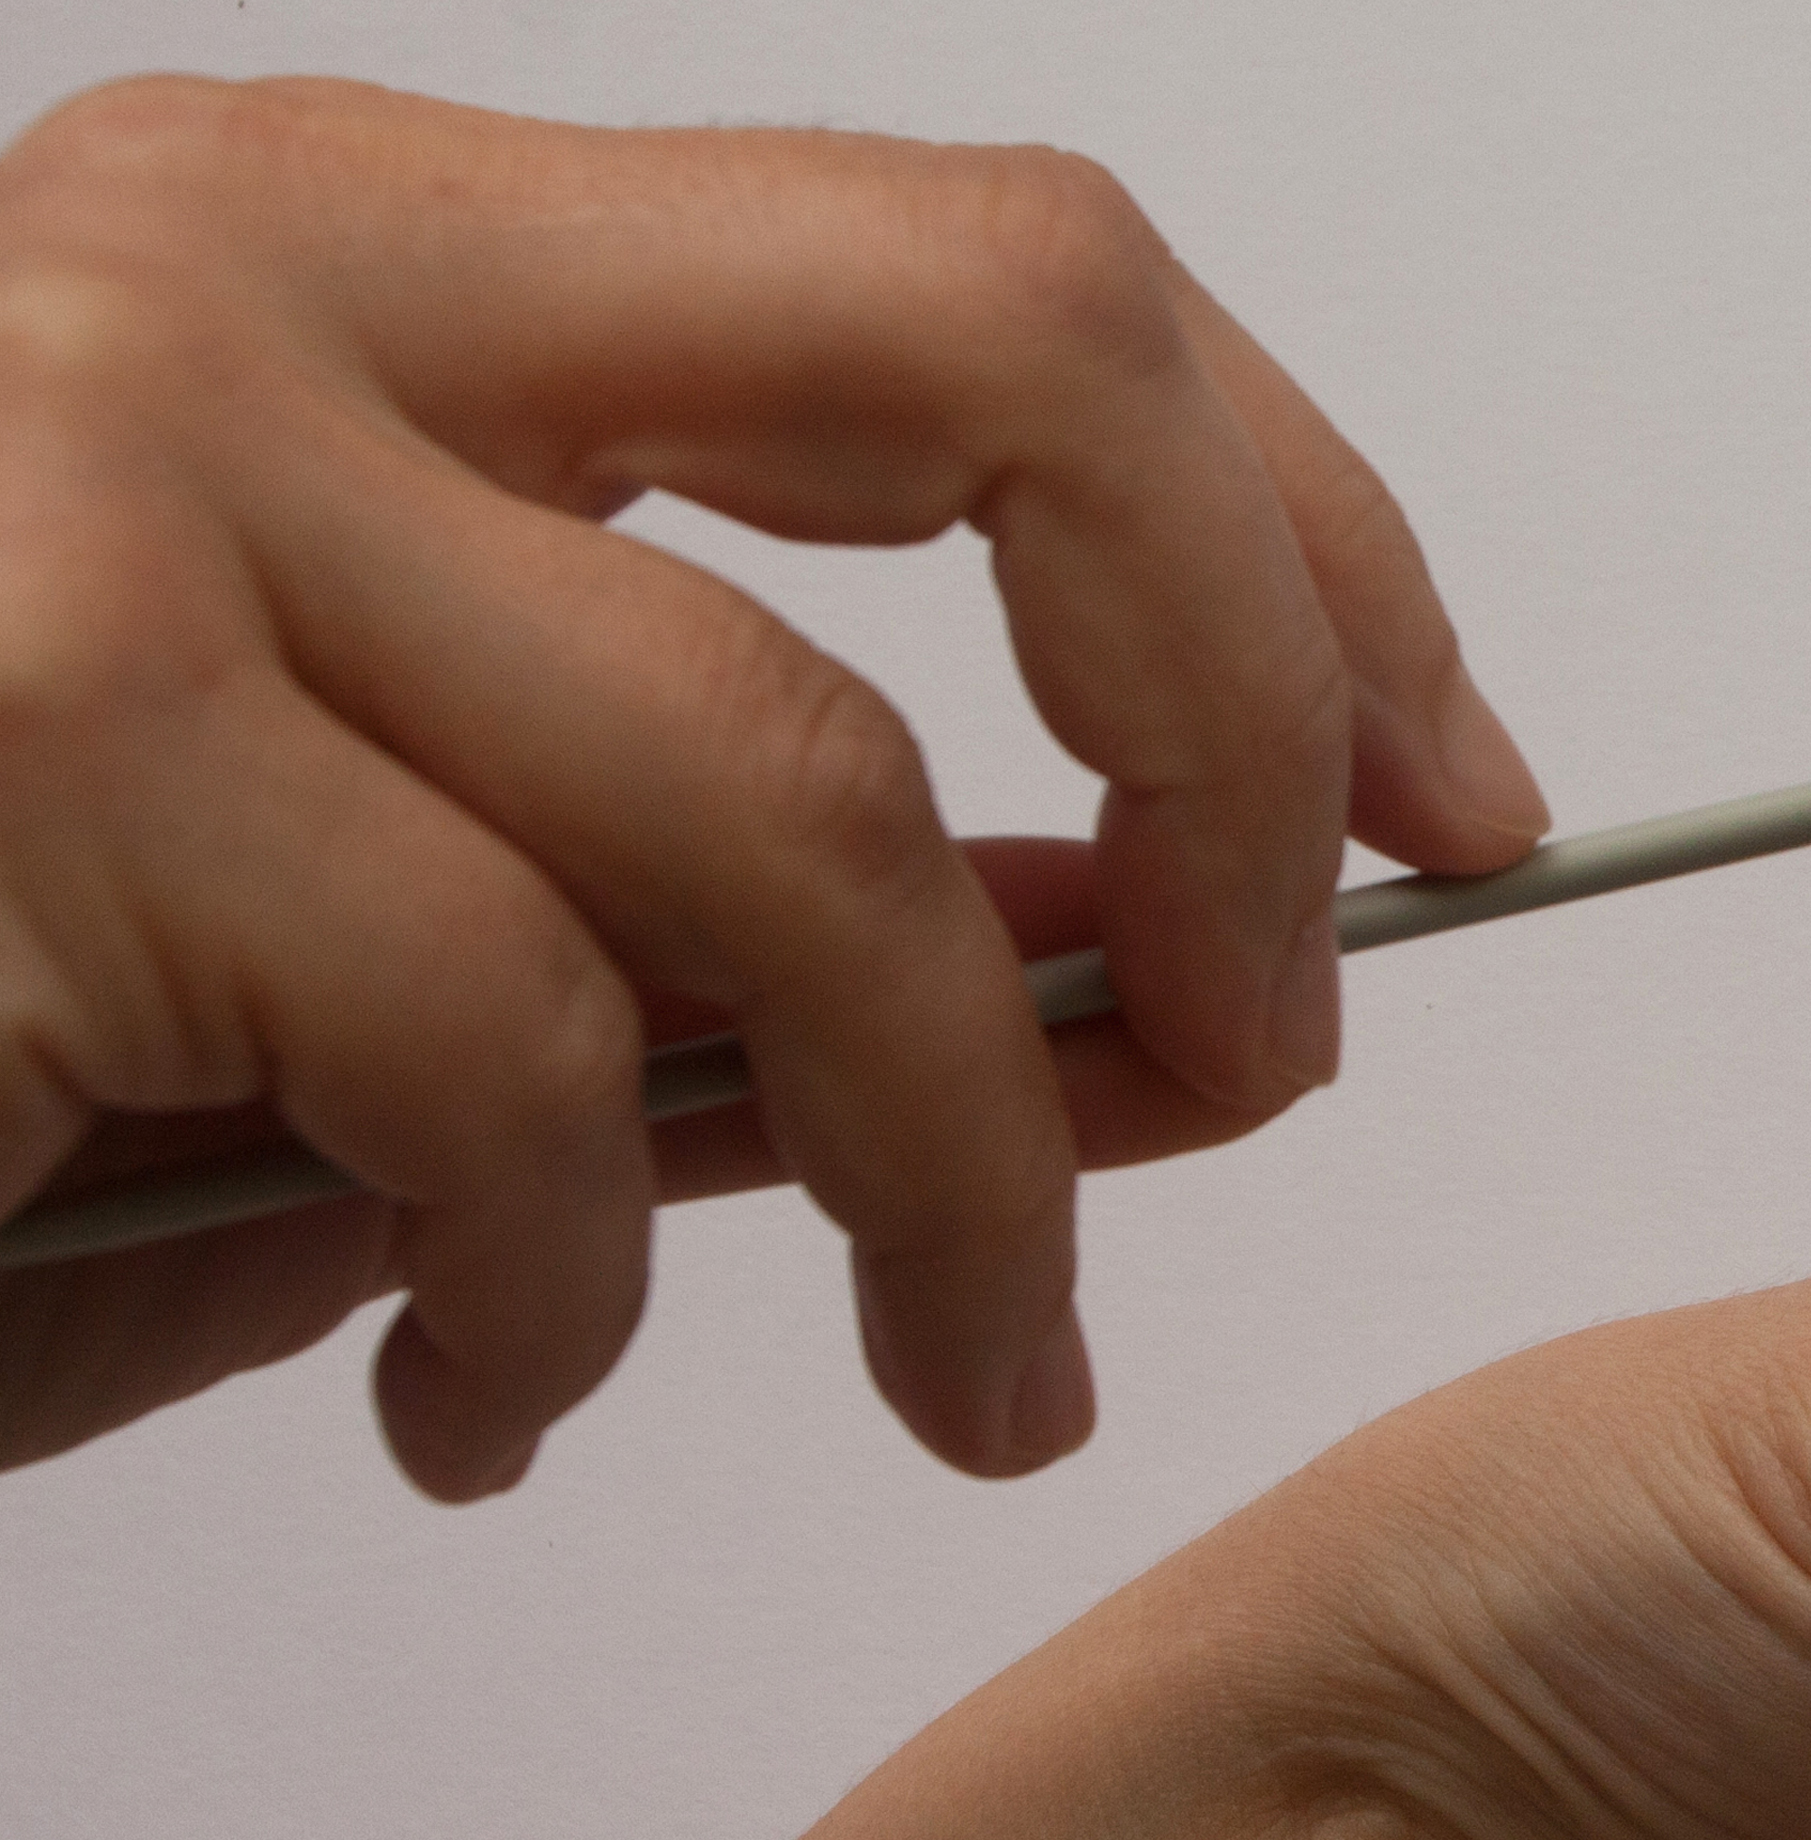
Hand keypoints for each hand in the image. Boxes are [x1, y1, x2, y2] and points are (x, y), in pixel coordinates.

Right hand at [0, 76, 1546, 1494]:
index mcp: (385, 264)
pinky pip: (525, 1060)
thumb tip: (1154, 976)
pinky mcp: (28, 735)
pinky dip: (586, 1292)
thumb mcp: (427, 908)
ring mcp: (124, 475)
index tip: (1445, 795)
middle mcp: (256, 276)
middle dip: (1243, 725)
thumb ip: (771, 903)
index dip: (1307, 543)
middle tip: (1288, 1045)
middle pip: (1017, 354)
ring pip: (808, 822)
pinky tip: (493, 1381)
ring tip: (976, 1378)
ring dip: (967, 1182)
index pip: (1013, 286)